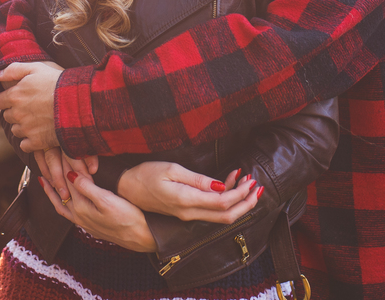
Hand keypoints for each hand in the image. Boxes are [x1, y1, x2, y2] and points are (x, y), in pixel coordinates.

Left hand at [0, 61, 63, 150]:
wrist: (79, 102)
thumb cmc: (58, 82)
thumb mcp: (36, 68)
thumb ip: (14, 70)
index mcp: (14, 95)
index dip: (8, 99)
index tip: (19, 98)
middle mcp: (17, 113)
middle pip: (7, 116)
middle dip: (16, 112)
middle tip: (31, 108)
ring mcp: (26, 129)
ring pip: (16, 130)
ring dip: (23, 126)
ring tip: (37, 119)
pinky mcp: (36, 142)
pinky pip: (25, 145)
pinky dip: (30, 141)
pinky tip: (40, 132)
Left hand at [39, 171, 154, 252]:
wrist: (141, 237)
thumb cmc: (127, 218)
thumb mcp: (107, 200)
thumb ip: (87, 188)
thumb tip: (70, 174)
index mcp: (80, 208)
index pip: (67, 182)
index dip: (63, 165)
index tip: (58, 151)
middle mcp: (78, 216)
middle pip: (60, 193)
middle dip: (52, 177)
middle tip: (44, 162)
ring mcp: (84, 222)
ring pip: (61, 205)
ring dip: (52, 192)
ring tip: (44, 181)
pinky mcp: (91, 225)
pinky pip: (68, 210)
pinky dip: (62, 201)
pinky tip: (66, 198)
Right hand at [117, 163, 258, 223]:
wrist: (126, 188)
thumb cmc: (146, 175)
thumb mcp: (171, 169)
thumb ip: (197, 180)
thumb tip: (221, 186)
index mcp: (186, 201)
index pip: (223, 203)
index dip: (241, 193)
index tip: (250, 179)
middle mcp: (189, 213)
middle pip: (227, 216)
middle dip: (246, 202)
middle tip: (257, 186)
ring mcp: (187, 216)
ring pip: (221, 215)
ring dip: (238, 201)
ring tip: (246, 181)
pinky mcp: (186, 213)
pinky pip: (211, 211)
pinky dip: (225, 200)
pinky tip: (228, 183)